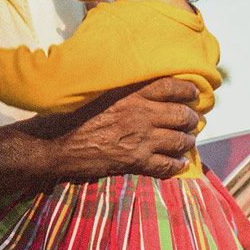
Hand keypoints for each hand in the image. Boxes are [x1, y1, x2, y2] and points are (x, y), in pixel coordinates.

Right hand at [25, 79, 200, 179]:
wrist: (54, 145)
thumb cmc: (70, 116)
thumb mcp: (96, 92)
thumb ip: (118, 88)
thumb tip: (133, 84)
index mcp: (130, 93)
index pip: (169, 86)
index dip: (187, 90)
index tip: (194, 93)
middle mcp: (140, 113)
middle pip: (180, 114)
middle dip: (191, 118)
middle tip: (194, 121)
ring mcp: (139, 138)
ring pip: (178, 140)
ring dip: (188, 141)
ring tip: (189, 141)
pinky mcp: (134, 160)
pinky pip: (166, 165)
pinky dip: (177, 165)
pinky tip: (181, 164)